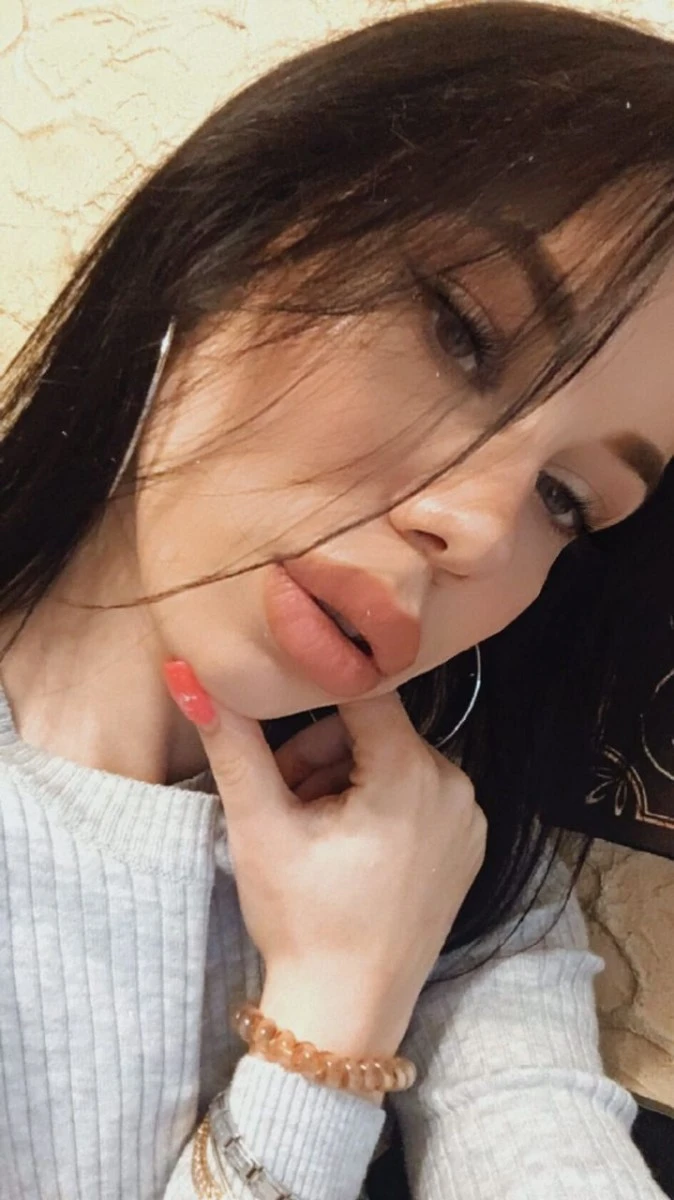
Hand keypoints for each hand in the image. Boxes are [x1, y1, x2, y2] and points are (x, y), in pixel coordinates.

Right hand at [164, 662, 486, 1057]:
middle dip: (322, 754)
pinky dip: (381, 803)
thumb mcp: (260, 828)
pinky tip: (348, 845)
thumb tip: (191, 676)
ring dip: (347, 778)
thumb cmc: (302, 922)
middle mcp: (455, 786)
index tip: (280, 712)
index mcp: (411, 773)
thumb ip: (233, 743)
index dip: (311, 698)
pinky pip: (420, 794)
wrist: (344, 1012)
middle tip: (283, 796)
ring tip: (310, 827)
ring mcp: (468, 819)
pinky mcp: (467, 845)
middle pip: (376, 730)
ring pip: (395, 760)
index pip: (361, 694)